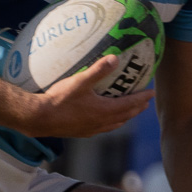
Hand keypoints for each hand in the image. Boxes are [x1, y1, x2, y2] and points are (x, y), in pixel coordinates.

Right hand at [24, 54, 153, 137]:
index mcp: (104, 111)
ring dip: (124, 117)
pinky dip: (110, 123)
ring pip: (114, 124)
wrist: (40, 118)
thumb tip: (115, 58)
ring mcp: (91, 129)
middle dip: (136, 109)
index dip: (142, 98)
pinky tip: (103, 120)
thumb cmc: (60, 99)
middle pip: (125, 116)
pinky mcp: (81, 132)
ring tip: (129, 112)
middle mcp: (101, 123)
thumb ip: (98, 70)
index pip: (129, 104)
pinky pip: (102, 128)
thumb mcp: (80, 81)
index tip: (152, 93)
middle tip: (145, 103)